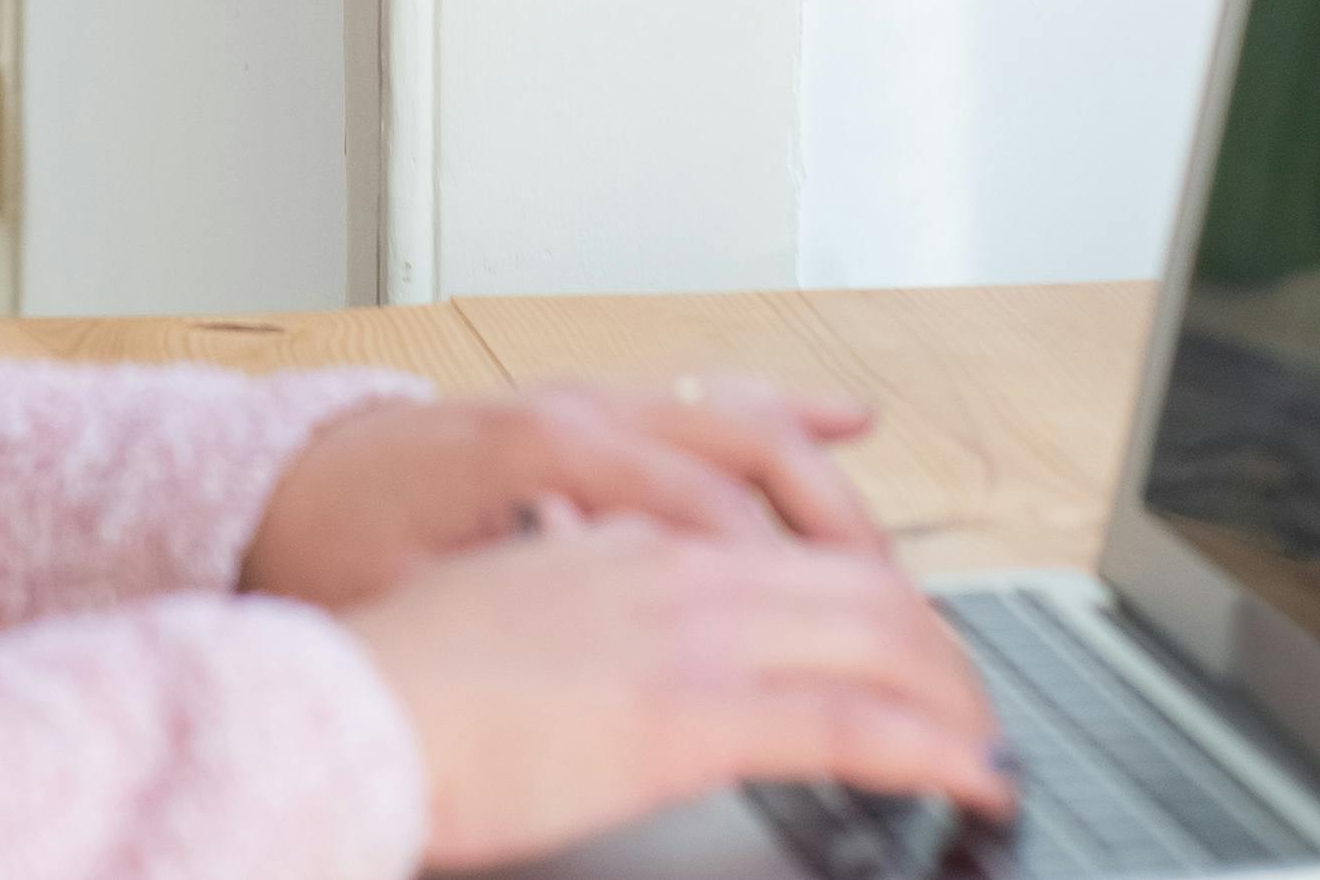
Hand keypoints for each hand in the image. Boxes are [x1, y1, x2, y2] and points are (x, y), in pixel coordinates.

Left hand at [243, 382, 894, 605]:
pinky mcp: (594, 415)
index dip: (777, 579)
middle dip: (840, 539)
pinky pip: (709, 403)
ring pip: (739, 422)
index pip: (695, 509)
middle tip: (908, 628)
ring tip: (894, 570)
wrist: (288, 491)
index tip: (840, 645)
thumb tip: (601, 679)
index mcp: (533, 451)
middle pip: (744, 454)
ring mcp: (590, 404)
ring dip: (824, 488)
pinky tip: (845, 424)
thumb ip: (520, 626)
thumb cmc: (342, 554)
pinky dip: (783, 416)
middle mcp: (575, 413)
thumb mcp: (415, 607)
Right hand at [342, 518, 1011, 870]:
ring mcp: (682, 636)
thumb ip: (577, 626)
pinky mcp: (685, 716)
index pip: (788, 545)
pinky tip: (972, 776)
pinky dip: (931, 748)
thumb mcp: (507, 627)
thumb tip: (608, 666)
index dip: (870, 596)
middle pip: (855, 582)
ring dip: (950, 692)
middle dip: (935, 645)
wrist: (336, 709)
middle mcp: (668, 568)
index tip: (902, 646)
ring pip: (873, 637)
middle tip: (970, 703)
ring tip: (984, 741)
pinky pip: (847, 723)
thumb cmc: (396, 689)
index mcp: (624, 542)